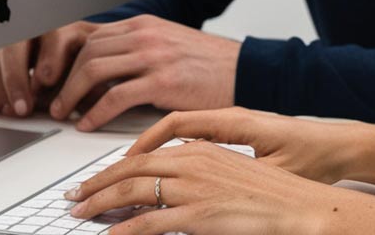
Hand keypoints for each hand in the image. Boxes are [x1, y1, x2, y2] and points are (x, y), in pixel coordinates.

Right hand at [0, 20, 100, 116]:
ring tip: (2, 109)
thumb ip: (89, 78)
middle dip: (15, 77)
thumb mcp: (93, 65)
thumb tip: (87, 95)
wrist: (73, 54)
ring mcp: (11, 44)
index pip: (54, 35)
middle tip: (22, 107)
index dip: (50, 58)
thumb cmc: (82, 60)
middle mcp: (34, 31)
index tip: (48, 81)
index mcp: (63, 27)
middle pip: (15, 43)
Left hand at [49, 15, 241, 130]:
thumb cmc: (207, 65)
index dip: (64, 58)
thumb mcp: (166, 45)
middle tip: (52, 101)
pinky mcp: (164, 81)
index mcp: (142, 25)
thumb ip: (134, 50)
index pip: (88, 34)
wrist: (244, 72)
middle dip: (61, 78)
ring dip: (71, 95)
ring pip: (93, 69)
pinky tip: (88, 125)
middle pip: (85, 50)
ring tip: (64, 114)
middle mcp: (145, 34)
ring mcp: (154, 56)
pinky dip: (94, 113)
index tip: (53, 79)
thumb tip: (98, 70)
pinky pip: (115, 96)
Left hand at [64, 139, 364, 234]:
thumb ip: (196, 172)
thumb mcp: (227, 172)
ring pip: (133, 192)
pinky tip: (110, 234)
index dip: (112, 167)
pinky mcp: (199, 214)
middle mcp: (193, 161)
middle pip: (130, 169)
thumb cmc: (272, 192)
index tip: (93, 179)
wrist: (300, 205)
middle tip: (73, 196)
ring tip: (81, 213)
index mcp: (200, 148)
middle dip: (96, 183)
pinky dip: (125, 228)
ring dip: (100, 203)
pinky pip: (150, 222)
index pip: (143, 154)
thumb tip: (167, 183)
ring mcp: (195, 187)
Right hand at [129, 107, 366, 184]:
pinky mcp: (241, 135)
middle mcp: (232, 118)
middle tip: (107, 176)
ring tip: (123, 176)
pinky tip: (161, 174)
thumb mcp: (275, 174)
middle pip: (169, 129)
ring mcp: (234, 125)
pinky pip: (195, 139)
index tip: (124, 163)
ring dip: (150, 153)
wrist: (345, 145)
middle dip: (135, 153)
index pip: (178, 124)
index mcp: (236, 122)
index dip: (146, 142)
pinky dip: (172, 152)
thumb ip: (241, 183)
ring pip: (179, 134)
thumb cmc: (316, 157)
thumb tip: (204, 195)